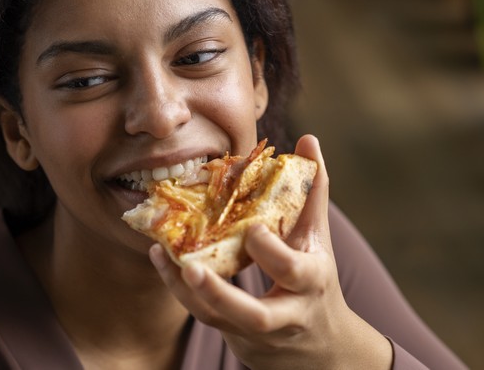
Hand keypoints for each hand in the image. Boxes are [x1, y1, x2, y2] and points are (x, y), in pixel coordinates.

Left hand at [149, 134, 391, 368]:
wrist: (321, 345)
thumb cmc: (315, 275)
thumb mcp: (317, 235)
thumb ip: (312, 189)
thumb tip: (308, 139)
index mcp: (310, 282)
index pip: (292, 271)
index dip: (271, 252)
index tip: (252, 229)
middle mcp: (287, 314)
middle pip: (256, 315)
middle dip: (224, 295)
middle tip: (193, 268)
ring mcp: (258, 333)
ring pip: (221, 321)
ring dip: (189, 292)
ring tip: (165, 257)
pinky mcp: (236, 337)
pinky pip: (205, 317)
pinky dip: (181, 291)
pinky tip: (162, 260)